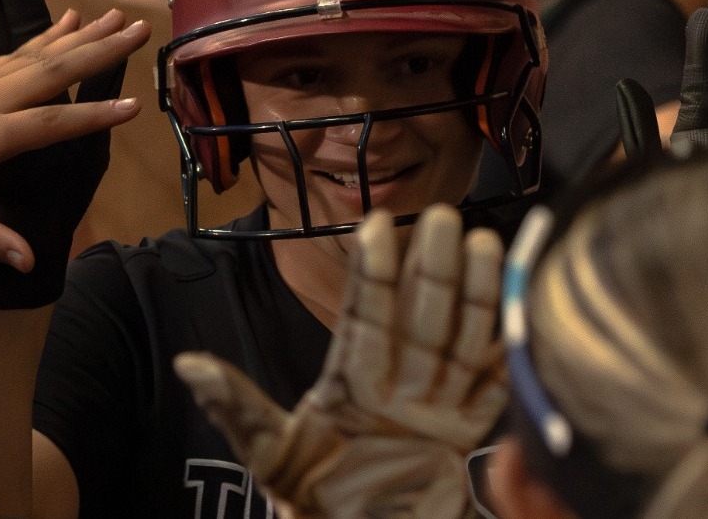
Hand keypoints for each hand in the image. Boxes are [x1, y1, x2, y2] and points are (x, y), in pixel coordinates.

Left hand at [0, 0, 147, 308]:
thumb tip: (31, 261)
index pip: (48, 124)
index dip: (91, 116)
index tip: (133, 107)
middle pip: (50, 70)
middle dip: (100, 50)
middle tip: (140, 30)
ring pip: (36, 52)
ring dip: (81, 34)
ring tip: (118, 18)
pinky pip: (16, 49)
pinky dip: (47, 34)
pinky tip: (69, 18)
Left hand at [174, 205, 505, 518]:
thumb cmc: (313, 500)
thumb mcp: (270, 454)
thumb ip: (238, 409)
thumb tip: (189, 366)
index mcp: (349, 383)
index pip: (364, 317)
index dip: (372, 273)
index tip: (377, 225)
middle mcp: (396, 385)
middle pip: (419, 317)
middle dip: (431, 268)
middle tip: (443, 216)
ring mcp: (435, 407)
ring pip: (458, 341)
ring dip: (474, 294)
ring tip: (483, 240)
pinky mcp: (466, 436)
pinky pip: (491, 386)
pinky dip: (506, 350)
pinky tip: (518, 306)